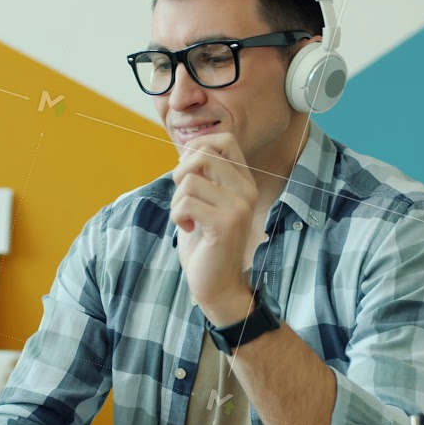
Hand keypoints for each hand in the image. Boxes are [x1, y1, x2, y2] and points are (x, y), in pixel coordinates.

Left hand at [171, 133, 256, 326]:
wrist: (218, 284)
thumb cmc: (206, 243)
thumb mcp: (206, 202)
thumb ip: (202, 176)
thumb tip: (185, 151)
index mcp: (244, 181)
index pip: (225, 140)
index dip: (197, 146)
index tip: (186, 170)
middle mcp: (246, 190)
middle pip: (203, 154)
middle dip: (181, 173)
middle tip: (183, 198)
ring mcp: (239, 206)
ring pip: (189, 179)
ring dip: (177, 200)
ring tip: (187, 218)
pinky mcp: (226, 223)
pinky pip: (186, 202)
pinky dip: (177, 216)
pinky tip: (188, 229)